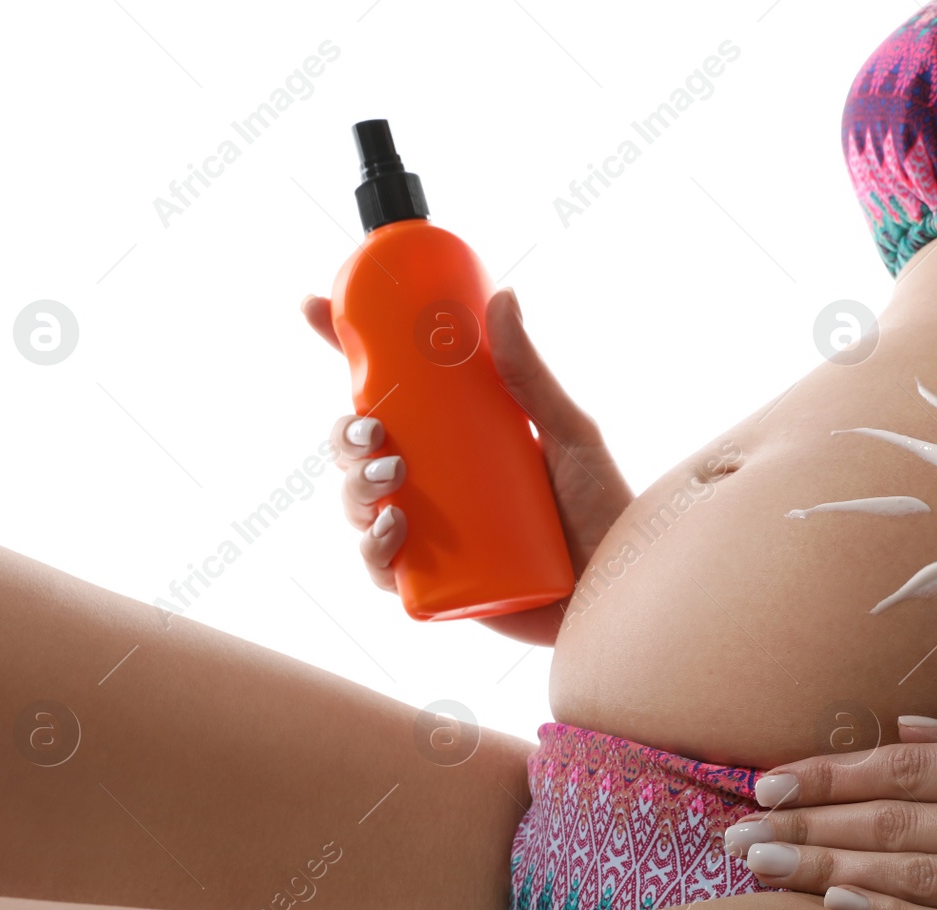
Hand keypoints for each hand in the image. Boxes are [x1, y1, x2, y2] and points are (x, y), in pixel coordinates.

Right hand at [303, 288, 633, 644]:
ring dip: (354, 486)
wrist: (624, 587)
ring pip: (358, 503)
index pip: (386, 388)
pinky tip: (393, 530)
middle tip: (374, 430)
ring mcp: (429, 532)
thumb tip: (503, 297)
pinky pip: (381, 568)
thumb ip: (532, 374)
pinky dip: (372, 550)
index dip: (341, 349)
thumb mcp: (570, 433)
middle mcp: (433, 481)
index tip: (312, 308)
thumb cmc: (603, 509)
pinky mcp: (434, 582)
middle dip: (344, 434)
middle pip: (357, 448)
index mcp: (454, 436)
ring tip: (390, 475)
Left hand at [725, 715, 936, 909]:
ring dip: (831, 874)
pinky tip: (843, 909)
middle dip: (808, 827)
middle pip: (897, 821)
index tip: (769, 781)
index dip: (831, 773)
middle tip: (736, 834)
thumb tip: (907, 724)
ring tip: (765, 871)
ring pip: (917, 878)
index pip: (909, 763)